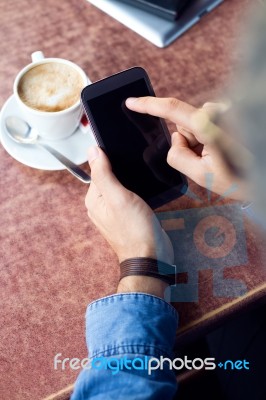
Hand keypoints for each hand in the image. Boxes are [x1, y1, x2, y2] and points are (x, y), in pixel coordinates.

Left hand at [85, 146, 173, 264]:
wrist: (151, 257)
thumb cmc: (135, 230)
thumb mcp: (118, 197)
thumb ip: (104, 174)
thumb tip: (92, 151)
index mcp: (94, 199)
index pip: (98, 169)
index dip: (111, 159)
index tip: (126, 157)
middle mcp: (101, 205)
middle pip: (109, 177)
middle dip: (122, 171)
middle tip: (137, 170)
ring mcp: (114, 212)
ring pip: (121, 186)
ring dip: (131, 181)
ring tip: (141, 181)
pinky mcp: (127, 216)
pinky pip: (129, 197)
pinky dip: (136, 192)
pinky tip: (144, 192)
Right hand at [126, 97, 250, 200]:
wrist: (262, 175)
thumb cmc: (239, 178)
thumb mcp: (202, 176)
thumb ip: (177, 157)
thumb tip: (175, 138)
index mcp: (209, 126)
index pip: (172, 109)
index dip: (148, 105)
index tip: (131, 102)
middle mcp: (218, 113)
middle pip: (183, 125)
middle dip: (189, 143)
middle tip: (208, 161)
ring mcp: (225, 112)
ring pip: (194, 127)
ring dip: (201, 143)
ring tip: (220, 157)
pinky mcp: (229, 114)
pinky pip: (206, 125)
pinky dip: (209, 139)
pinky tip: (225, 149)